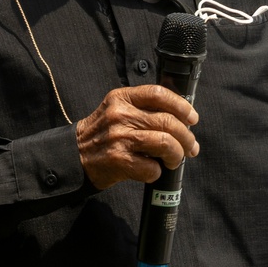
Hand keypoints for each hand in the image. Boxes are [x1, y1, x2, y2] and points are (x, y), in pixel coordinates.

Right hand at [76, 85, 198, 190]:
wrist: (74, 156)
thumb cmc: (103, 134)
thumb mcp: (116, 110)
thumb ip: (142, 107)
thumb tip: (181, 116)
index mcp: (121, 98)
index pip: (159, 93)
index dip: (181, 105)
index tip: (192, 118)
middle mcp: (120, 115)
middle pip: (168, 121)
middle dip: (187, 137)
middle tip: (191, 147)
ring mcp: (119, 138)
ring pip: (165, 143)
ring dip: (177, 155)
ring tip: (174, 160)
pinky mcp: (119, 160)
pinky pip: (152, 168)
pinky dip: (157, 172)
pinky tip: (152, 170)